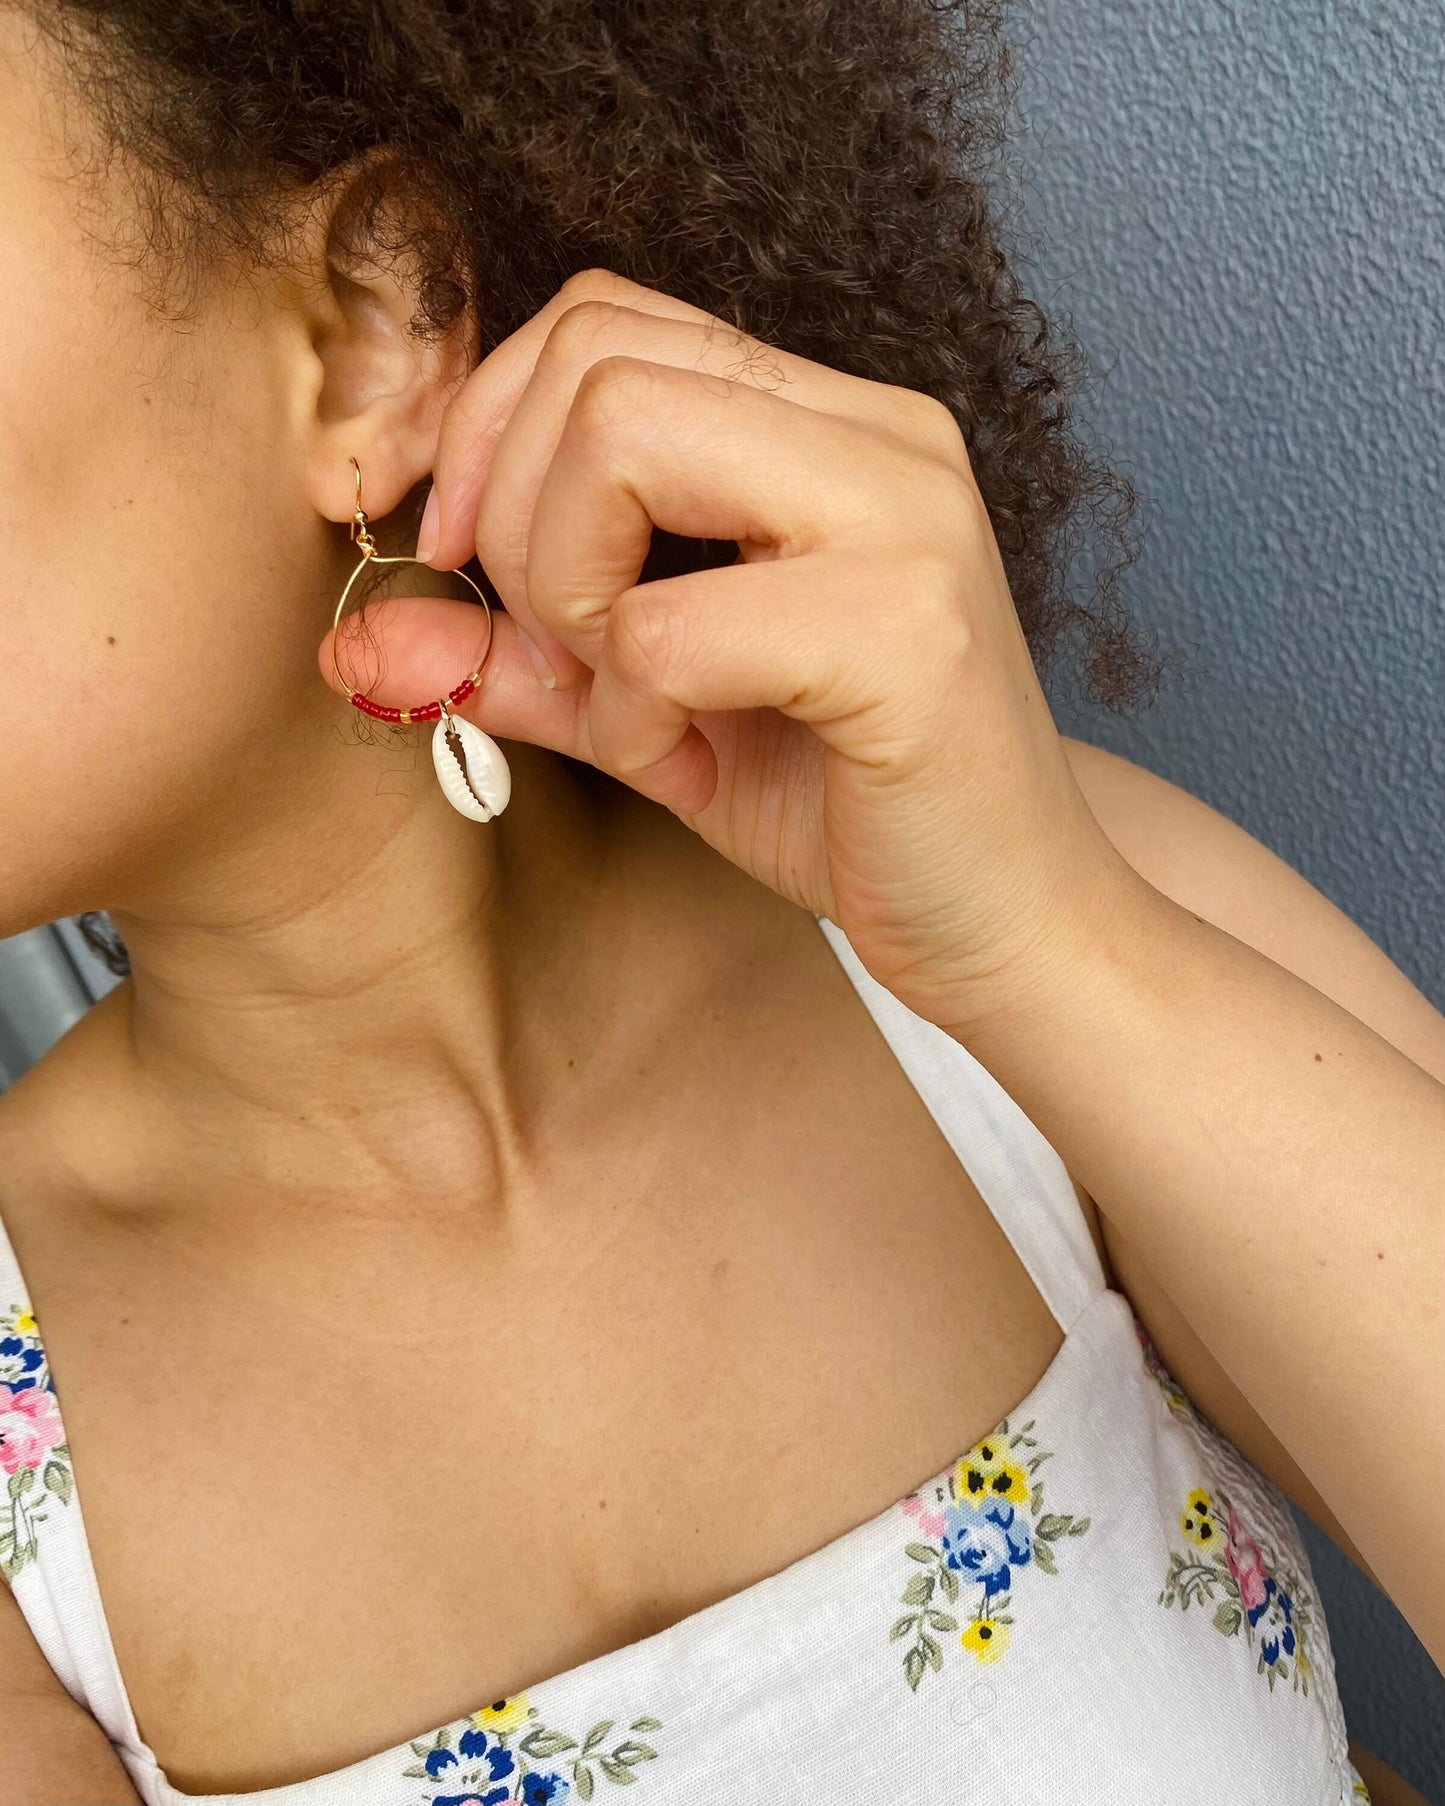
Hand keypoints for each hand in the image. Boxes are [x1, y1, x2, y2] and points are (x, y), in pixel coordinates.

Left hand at [320, 268, 1143, 1036]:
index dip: (488, 425)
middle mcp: (880, 436)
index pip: (605, 319)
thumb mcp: (653, 714)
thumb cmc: (848, 806)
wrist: (1010, 926)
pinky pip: (673, 620)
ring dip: (572, 585)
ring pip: (623, 433)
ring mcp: (905, 517)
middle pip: (594, 357)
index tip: (460, 554)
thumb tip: (357, 643)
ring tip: (637, 692)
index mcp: (829, 425)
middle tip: (558, 639)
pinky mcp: (905, 632)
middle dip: (512, 511)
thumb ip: (518, 656)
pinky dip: (636, 701)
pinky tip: (688, 752)